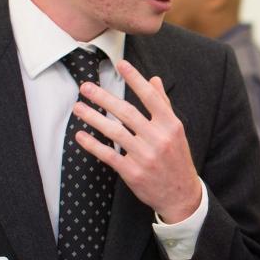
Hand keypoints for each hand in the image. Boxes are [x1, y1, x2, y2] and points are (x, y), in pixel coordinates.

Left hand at [72, 59, 202, 222]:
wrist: (181, 196)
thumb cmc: (177, 160)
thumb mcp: (176, 131)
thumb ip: (164, 104)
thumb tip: (155, 79)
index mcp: (171, 125)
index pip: (151, 97)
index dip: (135, 79)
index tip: (121, 63)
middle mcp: (159, 139)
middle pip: (127, 113)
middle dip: (104, 98)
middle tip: (85, 87)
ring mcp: (146, 156)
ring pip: (115, 132)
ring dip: (94, 118)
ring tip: (78, 107)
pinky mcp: (133, 173)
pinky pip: (109, 155)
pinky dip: (93, 145)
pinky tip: (81, 136)